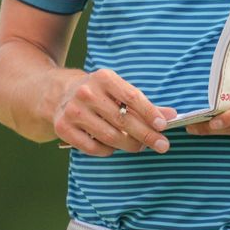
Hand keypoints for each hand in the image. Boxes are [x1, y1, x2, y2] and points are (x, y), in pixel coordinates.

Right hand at [54, 68, 175, 155]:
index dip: (150, 113)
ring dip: (130, 145)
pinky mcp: (63, 129)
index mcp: (104, 78)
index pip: (132, 97)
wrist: (58, 93)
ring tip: (141, 146)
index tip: (164, 125)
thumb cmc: (99, 93)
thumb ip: (145, 104)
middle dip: (147, 135)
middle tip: (162, 145)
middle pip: (123, 120)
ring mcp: (73, 111)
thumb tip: (171, 116)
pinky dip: (108, 150)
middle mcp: (87, 93)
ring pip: (110, 137)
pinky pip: (93, 148)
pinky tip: (115, 147)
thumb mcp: (119, 90)